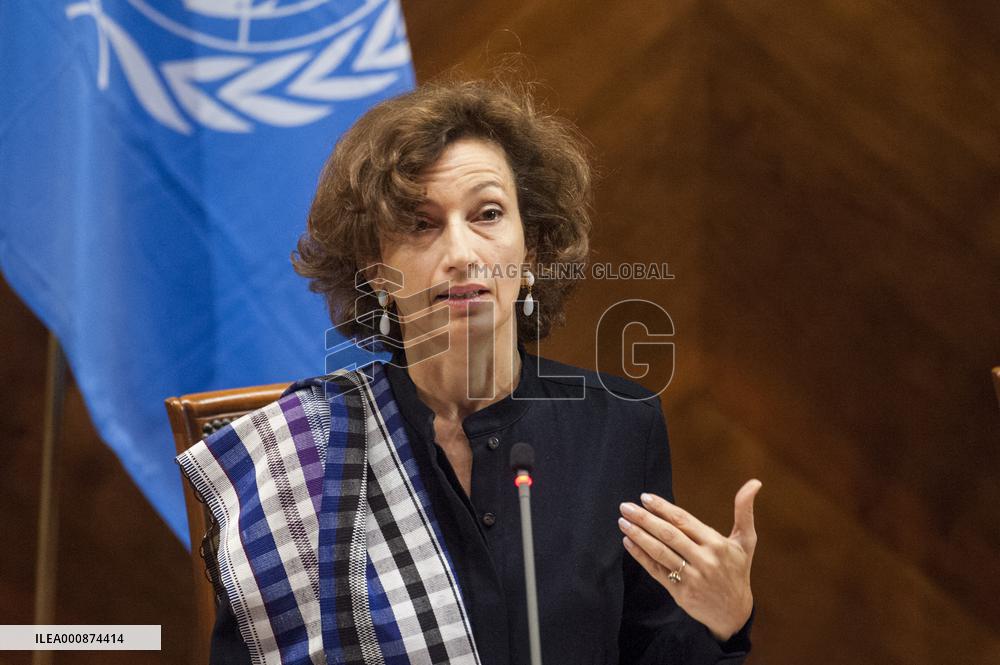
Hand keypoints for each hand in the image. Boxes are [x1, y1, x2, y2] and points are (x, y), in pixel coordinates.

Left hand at [618, 479, 760, 641]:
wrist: (734, 613)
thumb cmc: (737, 571)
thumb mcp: (745, 541)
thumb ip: (745, 511)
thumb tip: (755, 482)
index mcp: (716, 544)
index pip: (684, 521)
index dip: (663, 508)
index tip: (645, 497)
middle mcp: (704, 560)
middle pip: (669, 535)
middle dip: (644, 519)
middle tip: (625, 506)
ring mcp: (691, 577)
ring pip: (660, 552)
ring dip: (638, 536)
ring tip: (623, 522)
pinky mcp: (680, 592)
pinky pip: (656, 571)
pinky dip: (640, 556)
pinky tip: (628, 543)